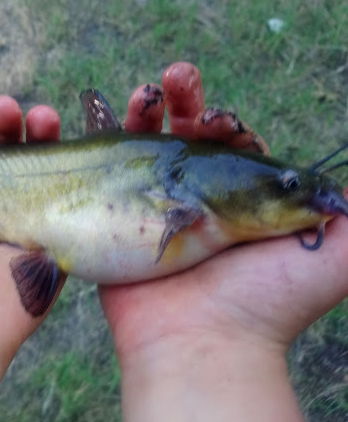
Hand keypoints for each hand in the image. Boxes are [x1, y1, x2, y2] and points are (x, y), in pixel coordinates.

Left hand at [0, 87, 62, 421]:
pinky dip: (67, 163)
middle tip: (2, 103)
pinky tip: (57, 133)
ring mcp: (15, 224)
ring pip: (36, 168)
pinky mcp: (47, 240)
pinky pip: (65, 195)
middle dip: (4, 120)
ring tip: (39, 112)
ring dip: (38, 132)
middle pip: (0, 152)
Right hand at [101, 63, 347, 421]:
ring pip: (144, 148)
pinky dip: (100, 145)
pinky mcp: (118, 221)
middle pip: (185, 137)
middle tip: (176, 77)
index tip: (223, 120)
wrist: (202, 344)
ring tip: (141, 93)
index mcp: (241, 199)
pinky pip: (106, 175)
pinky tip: (99, 117)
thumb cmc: (268, 300)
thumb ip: (347, 211)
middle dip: (183, 102)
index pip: (232, 144)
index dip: (226, 123)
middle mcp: (196, 200)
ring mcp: (153, 210)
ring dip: (142, 113)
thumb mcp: (337, 252)